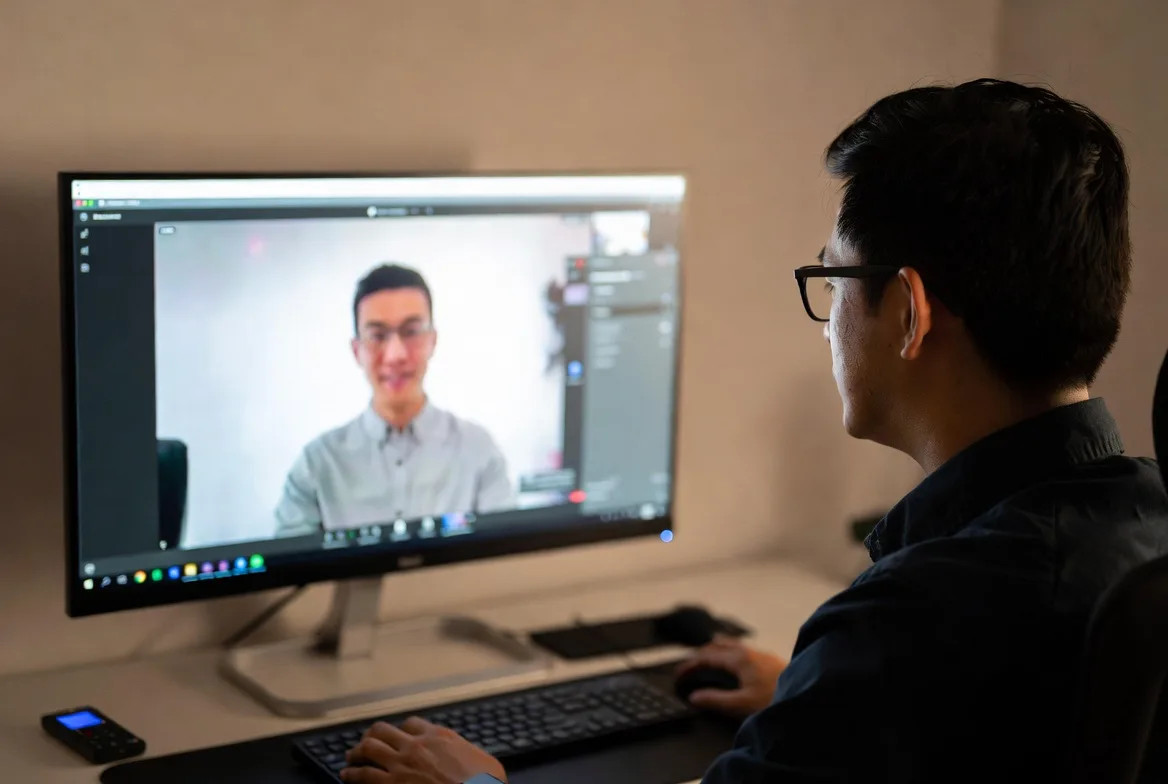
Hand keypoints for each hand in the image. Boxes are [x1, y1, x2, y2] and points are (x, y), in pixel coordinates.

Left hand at [341, 717, 506, 782]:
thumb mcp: (486, 762)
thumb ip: (468, 754)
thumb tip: (470, 759)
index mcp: (439, 737)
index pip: (412, 724)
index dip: (402, 729)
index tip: (398, 735)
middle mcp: (416, 745)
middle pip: (384, 731)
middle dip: (372, 735)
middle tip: (366, 743)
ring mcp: (401, 764)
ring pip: (369, 748)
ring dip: (356, 752)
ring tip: (350, 756)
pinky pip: (363, 775)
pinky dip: (351, 774)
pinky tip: (346, 775)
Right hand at [676, 635, 786, 716]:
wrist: (809, 696)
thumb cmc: (775, 700)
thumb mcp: (742, 704)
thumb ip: (716, 700)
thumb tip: (694, 696)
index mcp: (738, 659)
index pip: (707, 657)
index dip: (690, 665)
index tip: (678, 675)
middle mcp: (748, 651)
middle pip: (717, 646)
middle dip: (700, 655)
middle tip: (689, 667)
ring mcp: (760, 653)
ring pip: (731, 645)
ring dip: (715, 650)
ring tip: (706, 659)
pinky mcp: (769, 659)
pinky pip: (741, 649)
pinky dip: (728, 652)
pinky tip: (733, 663)